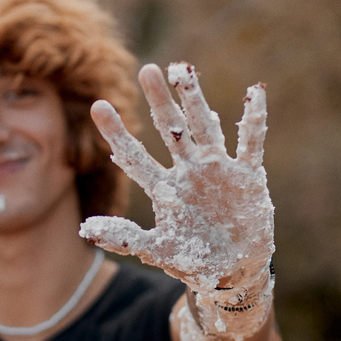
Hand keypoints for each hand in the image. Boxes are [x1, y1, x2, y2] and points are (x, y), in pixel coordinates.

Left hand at [79, 63, 273, 337]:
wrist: (234, 272)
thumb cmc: (193, 261)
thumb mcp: (157, 251)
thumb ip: (125, 238)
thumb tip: (84, 229)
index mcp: (164, 188)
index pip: (134, 155)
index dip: (117, 132)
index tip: (98, 105)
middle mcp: (188, 171)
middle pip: (170, 129)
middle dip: (159, 100)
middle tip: (146, 69)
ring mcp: (217, 169)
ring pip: (204, 126)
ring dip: (195, 99)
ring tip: (183, 69)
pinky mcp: (248, 175)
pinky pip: (251, 143)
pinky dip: (254, 120)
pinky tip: (256, 93)